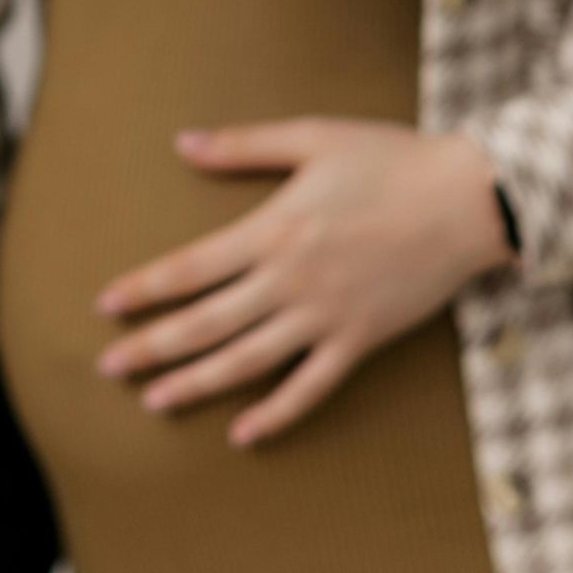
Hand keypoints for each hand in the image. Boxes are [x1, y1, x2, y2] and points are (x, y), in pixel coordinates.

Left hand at [95, 119, 512, 445]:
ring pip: (246, 363)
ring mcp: (325, 316)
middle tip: (107, 368)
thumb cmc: (391, 159)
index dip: (144, 290)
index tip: (104, 307)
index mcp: (273, 229)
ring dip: (195, 385)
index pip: (190, 268)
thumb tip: (183, 144)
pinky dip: (275, 414)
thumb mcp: (313, 137)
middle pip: (206, 323)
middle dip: (152, 348)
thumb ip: (244, 145)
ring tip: (153, 402)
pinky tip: (242, 434)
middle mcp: (290, 280)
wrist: (468, 199)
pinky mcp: (360, 340)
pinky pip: (310, 388)